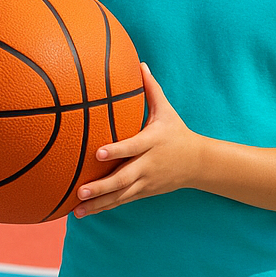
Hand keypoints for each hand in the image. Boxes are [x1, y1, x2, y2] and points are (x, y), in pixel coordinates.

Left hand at [73, 63, 203, 216]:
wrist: (198, 163)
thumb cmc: (177, 131)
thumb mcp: (166, 110)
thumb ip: (151, 89)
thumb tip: (139, 63)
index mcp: (152, 142)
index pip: (133, 146)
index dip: (116, 151)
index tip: (98, 153)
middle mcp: (149, 164)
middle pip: (124, 177)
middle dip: (102, 186)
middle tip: (80, 190)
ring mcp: (147, 181)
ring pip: (121, 194)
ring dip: (99, 203)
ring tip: (77, 209)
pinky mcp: (144, 192)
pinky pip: (122, 201)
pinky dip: (104, 207)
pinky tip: (85, 213)